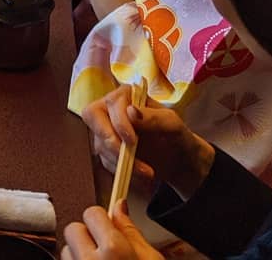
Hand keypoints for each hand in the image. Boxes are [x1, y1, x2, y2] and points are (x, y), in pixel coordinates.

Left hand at [62, 204, 163, 259]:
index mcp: (114, 251)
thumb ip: (132, 232)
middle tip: (105, 250)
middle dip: (88, 236)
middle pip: (74, 229)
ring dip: (80, 255)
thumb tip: (120, 206)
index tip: (109, 226)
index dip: (103, 220)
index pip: (93, 213)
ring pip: (66, 250)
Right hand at [81, 86, 215, 196]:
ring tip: (147, 172)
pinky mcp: (107, 149)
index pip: (111, 103)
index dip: (119, 122)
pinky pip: (105, 160)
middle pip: (92, 117)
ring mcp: (106, 129)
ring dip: (120, 161)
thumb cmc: (177, 136)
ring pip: (100, 142)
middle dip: (110, 141)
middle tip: (127, 160)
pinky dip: (121, 171)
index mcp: (126, 96)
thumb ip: (154, 117)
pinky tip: (139, 174)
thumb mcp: (172, 125)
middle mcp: (111, 109)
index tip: (133, 141)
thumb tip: (131, 111)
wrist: (179, 161)